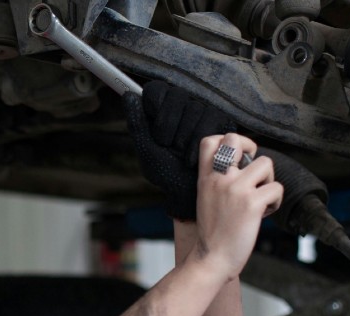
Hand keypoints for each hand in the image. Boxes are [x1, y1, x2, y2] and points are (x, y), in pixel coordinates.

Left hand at [123, 81, 236, 220]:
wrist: (188, 191)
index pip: (156, 90)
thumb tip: (129, 96)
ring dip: (183, 137)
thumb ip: (137, 122)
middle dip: (168, 126)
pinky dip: (198, 141)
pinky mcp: (221, 121)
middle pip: (176, 96)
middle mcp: (182, 107)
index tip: (153, 128)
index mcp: (161, 111)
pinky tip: (192, 156)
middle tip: (167, 145)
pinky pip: (210, 118)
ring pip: (194, 108)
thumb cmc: (166, 171)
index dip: (154, 107)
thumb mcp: (146, 149)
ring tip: (180, 153)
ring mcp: (202, 111)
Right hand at [192, 134, 283, 278]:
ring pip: (266, 163)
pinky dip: (276, 202)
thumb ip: (218, 180)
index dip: (229, 140)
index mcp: (205, 178)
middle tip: (254, 171)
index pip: (210, 141)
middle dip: (252, 150)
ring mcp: (236, 189)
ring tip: (260, 198)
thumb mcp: (206, 198)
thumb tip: (244, 165)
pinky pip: (277, 188)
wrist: (212, 258)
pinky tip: (264, 214)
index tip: (238, 155)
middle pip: (236, 140)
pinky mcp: (252, 203)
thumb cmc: (213, 231)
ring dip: (269, 180)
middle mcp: (219, 178)